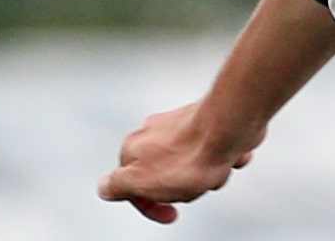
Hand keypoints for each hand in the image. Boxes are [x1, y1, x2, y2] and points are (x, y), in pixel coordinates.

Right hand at [99, 102, 254, 223]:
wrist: (229, 127)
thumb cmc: (191, 154)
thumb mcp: (141, 181)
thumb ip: (117, 185)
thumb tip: (106, 187)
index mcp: (132, 147)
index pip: (130, 187)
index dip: (149, 205)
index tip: (167, 211)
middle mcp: (152, 132)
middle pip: (162, 177)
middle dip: (180, 188)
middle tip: (191, 186)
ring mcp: (179, 126)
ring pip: (189, 166)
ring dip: (203, 175)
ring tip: (211, 170)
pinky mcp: (204, 123)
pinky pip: (211, 153)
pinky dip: (219, 160)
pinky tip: (225, 159)